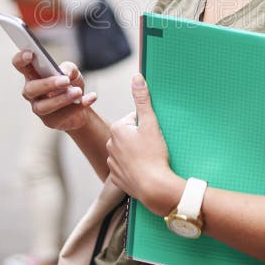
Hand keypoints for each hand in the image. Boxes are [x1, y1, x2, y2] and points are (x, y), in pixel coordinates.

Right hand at [12, 51, 97, 130]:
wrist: (80, 104)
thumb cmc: (70, 84)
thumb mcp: (72, 72)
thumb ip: (68, 68)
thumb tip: (64, 73)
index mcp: (32, 74)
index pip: (20, 65)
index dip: (21, 59)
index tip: (30, 54)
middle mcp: (31, 92)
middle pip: (31, 89)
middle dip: (48, 84)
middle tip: (65, 80)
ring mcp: (39, 108)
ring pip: (45, 106)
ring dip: (63, 98)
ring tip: (78, 92)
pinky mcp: (50, 121)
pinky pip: (63, 115)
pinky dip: (79, 105)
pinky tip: (91, 97)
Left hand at [106, 74, 183, 215]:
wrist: (154, 187)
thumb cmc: (153, 154)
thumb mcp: (150, 123)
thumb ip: (143, 99)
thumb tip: (137, 77)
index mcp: (117, 128)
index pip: (135, 119)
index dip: (147, 125)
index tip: (154, 135)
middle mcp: (110, 144)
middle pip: (130, 135)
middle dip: (141, 138)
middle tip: (153, 147)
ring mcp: (112, 162)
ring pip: (128, 151)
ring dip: (138, 153)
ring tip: (150, 160)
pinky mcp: (116, 177)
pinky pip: (126, 167)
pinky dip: (134, 168)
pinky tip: (144, 171)